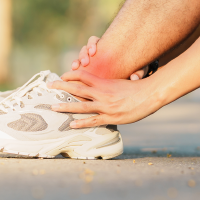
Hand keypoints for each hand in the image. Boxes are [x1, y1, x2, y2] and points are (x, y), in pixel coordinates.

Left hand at [48, 71, 163, 127]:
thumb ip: (108, 85)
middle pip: (77, 88)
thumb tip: (98, 87)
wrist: (150, 94)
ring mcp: (106, 106)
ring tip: (53, 107)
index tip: (62, 76)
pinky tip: (71, 124)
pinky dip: (81, 122)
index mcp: (104, 83)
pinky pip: (93, 120)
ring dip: (66, 106)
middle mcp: (102, 93)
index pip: (83, 76)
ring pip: (81, 105)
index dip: (71, 75)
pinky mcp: (111, 117)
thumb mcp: (120, 83)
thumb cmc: (137, 88)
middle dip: (61, 87)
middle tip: (48, 86)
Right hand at [70, 36, 146, 79]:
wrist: (131, 83)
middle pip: (86, 48)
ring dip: (79, 60)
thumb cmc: (135, 71)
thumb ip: (139, 72)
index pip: (95, 40)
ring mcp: (92, 62)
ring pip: (81, 57)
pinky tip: (74, 72)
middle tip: (86, 62)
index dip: (92, 44)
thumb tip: (134, 78)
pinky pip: (79, 69)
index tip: (93, 52)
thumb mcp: (140, 69)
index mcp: (107, 48)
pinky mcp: (88, 72)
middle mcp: (98, 53)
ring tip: (79, 67)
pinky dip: (76, 69)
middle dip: (84, 54)